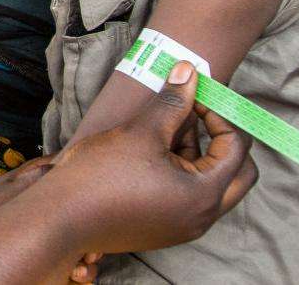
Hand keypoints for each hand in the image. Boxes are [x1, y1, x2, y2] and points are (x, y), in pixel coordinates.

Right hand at [42, 62, 256, 257]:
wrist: (60, 217)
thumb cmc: (101, 175)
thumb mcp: (142, 131)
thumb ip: (173, 102)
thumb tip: (191, 71)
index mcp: (204, 194)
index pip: (237, 148)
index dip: (219, 115)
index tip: (192, 97)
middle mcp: (201, 217)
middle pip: (238, 173)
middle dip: (222, 139)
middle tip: (197, 115)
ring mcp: (183, 227)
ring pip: (212, 184)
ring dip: (199, 154)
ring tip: (165, 128)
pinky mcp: (163, 228)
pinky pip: (189, 197)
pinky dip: (182, 171)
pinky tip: (152, 151)